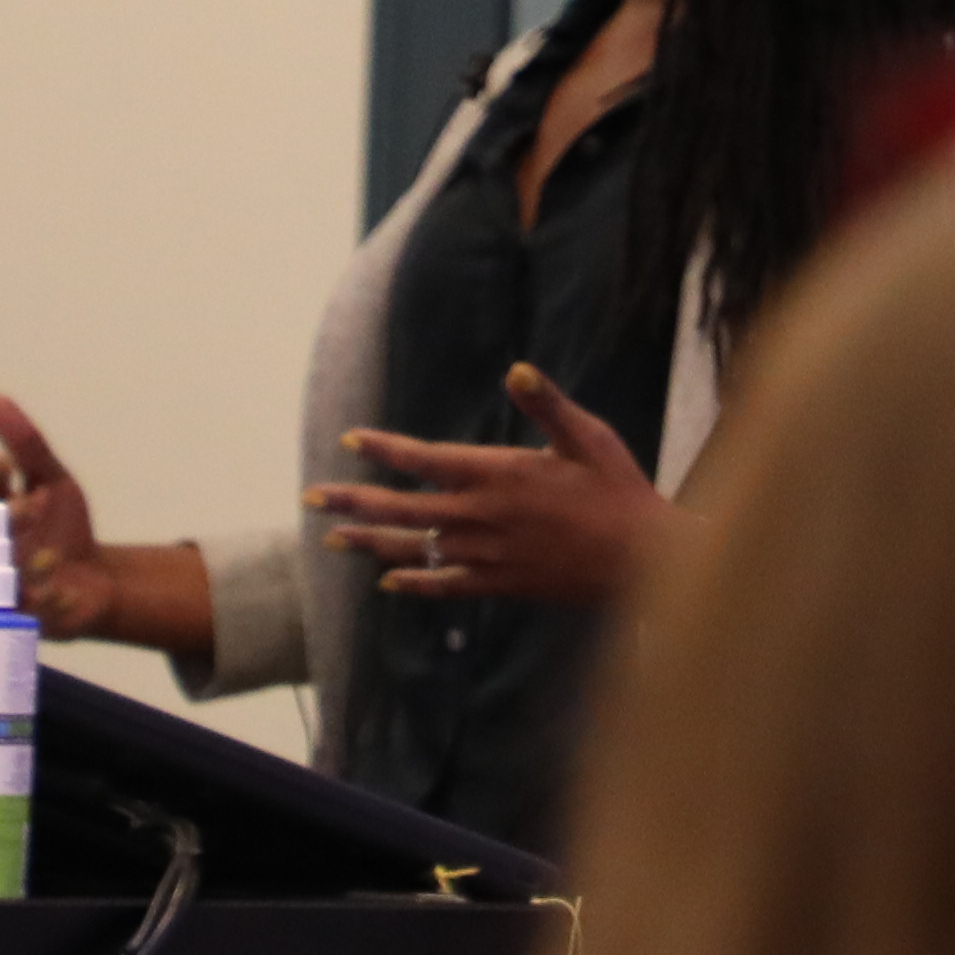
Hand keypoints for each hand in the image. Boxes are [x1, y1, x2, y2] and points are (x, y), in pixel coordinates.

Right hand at [0, 392, 211, 658]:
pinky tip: (65, 594)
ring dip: (27, 569)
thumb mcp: (54, 482)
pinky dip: (49, 607)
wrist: (96, 581)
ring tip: (49, 557)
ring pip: (8, 583)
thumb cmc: (64, 529)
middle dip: (9, 522)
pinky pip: (35, 617)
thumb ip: (25, 444)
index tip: (3, 462)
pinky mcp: (34, 621)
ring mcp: (13, 592)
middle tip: (32, 500)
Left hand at [311, 366, 683, 604]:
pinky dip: (414, 583)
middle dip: (354, 500)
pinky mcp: (501, 583)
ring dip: (370, 542)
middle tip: (311, 497)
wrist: (643, 562)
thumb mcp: (589, 437)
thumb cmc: (619, 492)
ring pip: (415, 549)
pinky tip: (386, 583)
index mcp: (500, 474)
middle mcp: (483, 516)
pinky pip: (445, 585)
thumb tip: (515, 369)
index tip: (350, 440)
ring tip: (330, 536)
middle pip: (404, 508)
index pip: (427, 459)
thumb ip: (547, 405)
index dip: (385, 449)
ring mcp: (488, 554)